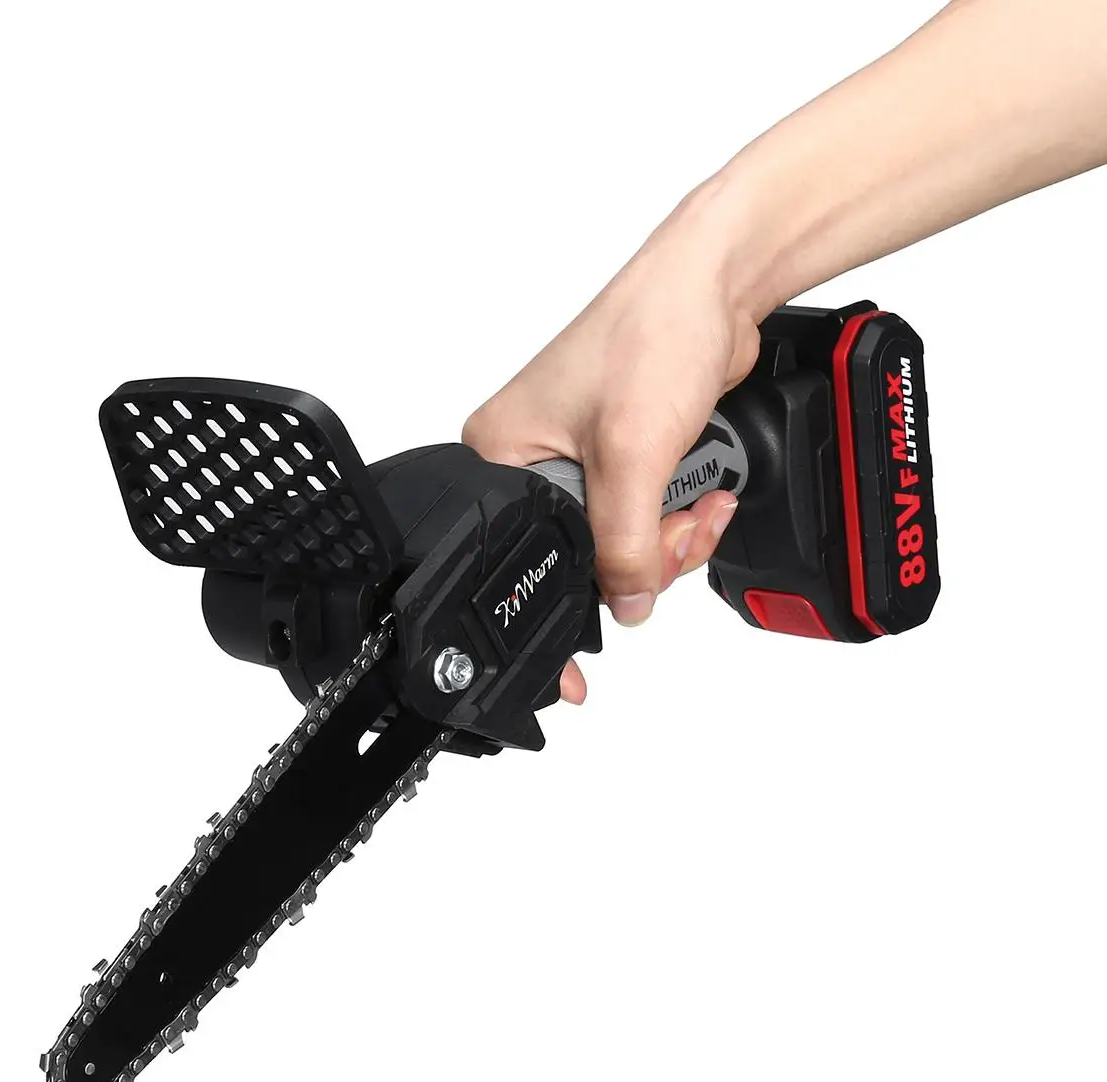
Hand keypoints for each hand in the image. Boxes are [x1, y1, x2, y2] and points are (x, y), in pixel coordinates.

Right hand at [463, 188, 760, 701]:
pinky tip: (706, 491)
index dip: (565, 609)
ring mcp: (582, 461)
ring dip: (672, 537)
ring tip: (701, 501)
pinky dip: (681, 517)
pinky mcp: (625, 457)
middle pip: (584, 560)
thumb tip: (625, 604)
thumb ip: (624, 544)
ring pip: (622, 546)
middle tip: (675, 528)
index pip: (526, 558)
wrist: (713, 286)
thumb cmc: (650, 334)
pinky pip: (647, 519)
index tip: (585, 663)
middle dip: (644, 557)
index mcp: (500, 456)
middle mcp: (533, 461)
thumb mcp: (631, 454)